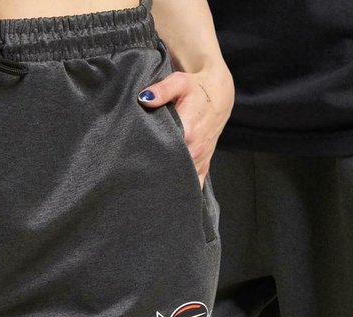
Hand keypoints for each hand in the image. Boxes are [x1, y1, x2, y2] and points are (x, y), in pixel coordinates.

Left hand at [138, 61, 233, 187]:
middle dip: (153, 173)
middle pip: (169, 169)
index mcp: (187, 131)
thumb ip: (162, 90)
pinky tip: (169, 197)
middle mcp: (194, 150)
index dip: (146, 158)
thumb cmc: (196, 88)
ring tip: (148, 189)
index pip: (163, 151)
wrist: (219, 95)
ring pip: (180, 180)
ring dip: (166, 185)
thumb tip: (143, 98)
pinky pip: (194, 186)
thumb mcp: (180, 82)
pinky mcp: (203, 165)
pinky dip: (183, 193)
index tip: (133, 161)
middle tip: (135, 177)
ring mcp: (199, 160)